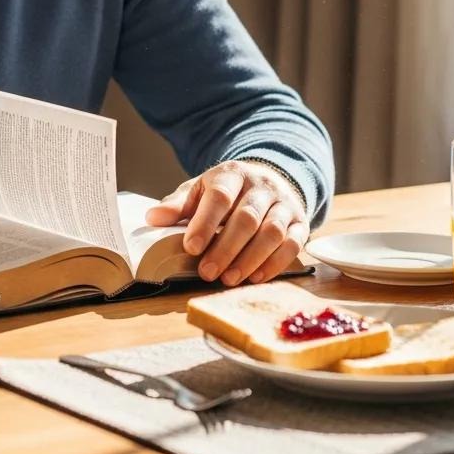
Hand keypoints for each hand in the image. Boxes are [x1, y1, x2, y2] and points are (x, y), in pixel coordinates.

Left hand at [145, 161, 307, 286]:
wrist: (268, 180)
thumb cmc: (227, 191)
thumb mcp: (200, 190)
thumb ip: (178, 204)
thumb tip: (152, 218)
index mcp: (232, 174)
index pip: (219, 196)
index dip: (205, 223)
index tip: (190, 247)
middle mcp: (262, 186)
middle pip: (247, 217)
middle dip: (226, 248)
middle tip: (206, 272)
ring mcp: (284, 204)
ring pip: (272, 232)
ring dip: (249, 259)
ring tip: (228, 279)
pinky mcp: (301, 223)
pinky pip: (292, 244)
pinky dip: (274, 264)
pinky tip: (255, 278)